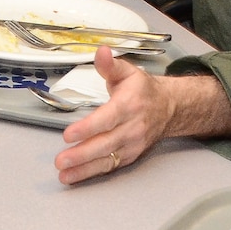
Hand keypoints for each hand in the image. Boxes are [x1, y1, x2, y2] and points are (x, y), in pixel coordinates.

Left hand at [55, 47, 168, 184]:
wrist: (169, 108)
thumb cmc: (143, 90)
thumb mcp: (127, 72)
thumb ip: (110, 65)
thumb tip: (101, 51)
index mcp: (129, 105)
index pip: (107, 119)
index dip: (88, 128)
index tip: (69, 135)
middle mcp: (132, 128)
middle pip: (105, 144)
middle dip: (82, 154)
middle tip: (61, 160)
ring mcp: (132, 144)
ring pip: (107, 159)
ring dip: (84, 169)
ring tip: (64, 175)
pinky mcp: (131, 155)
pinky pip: (111, 166)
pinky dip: (93, 173)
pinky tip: (76, 177)